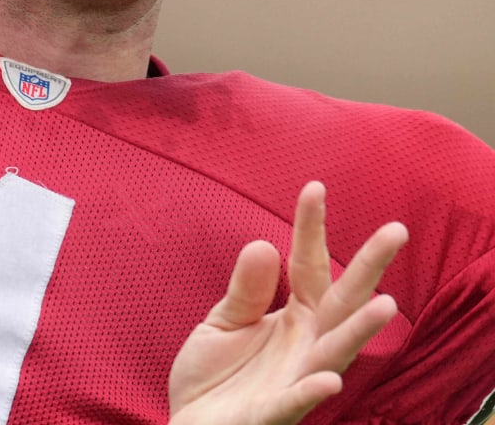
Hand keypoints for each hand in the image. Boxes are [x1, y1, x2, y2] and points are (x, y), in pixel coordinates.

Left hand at [168, 181, 407, 424]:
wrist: (191, 424)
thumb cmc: (216, 375)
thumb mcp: (225, 320)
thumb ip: (247, 288)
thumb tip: (266, 243)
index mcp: (295, 318)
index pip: (309, 265)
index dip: (311, 227)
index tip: (315, 186)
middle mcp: (305, 345)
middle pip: (343, 301)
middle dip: (369, 268)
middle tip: (396, 230)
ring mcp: (295, 378)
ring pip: (334, 352)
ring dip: (360, 331)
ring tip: (385, 304)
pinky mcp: (273, 411)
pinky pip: (297, 401)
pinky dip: (313, 391)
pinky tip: (330, 380)